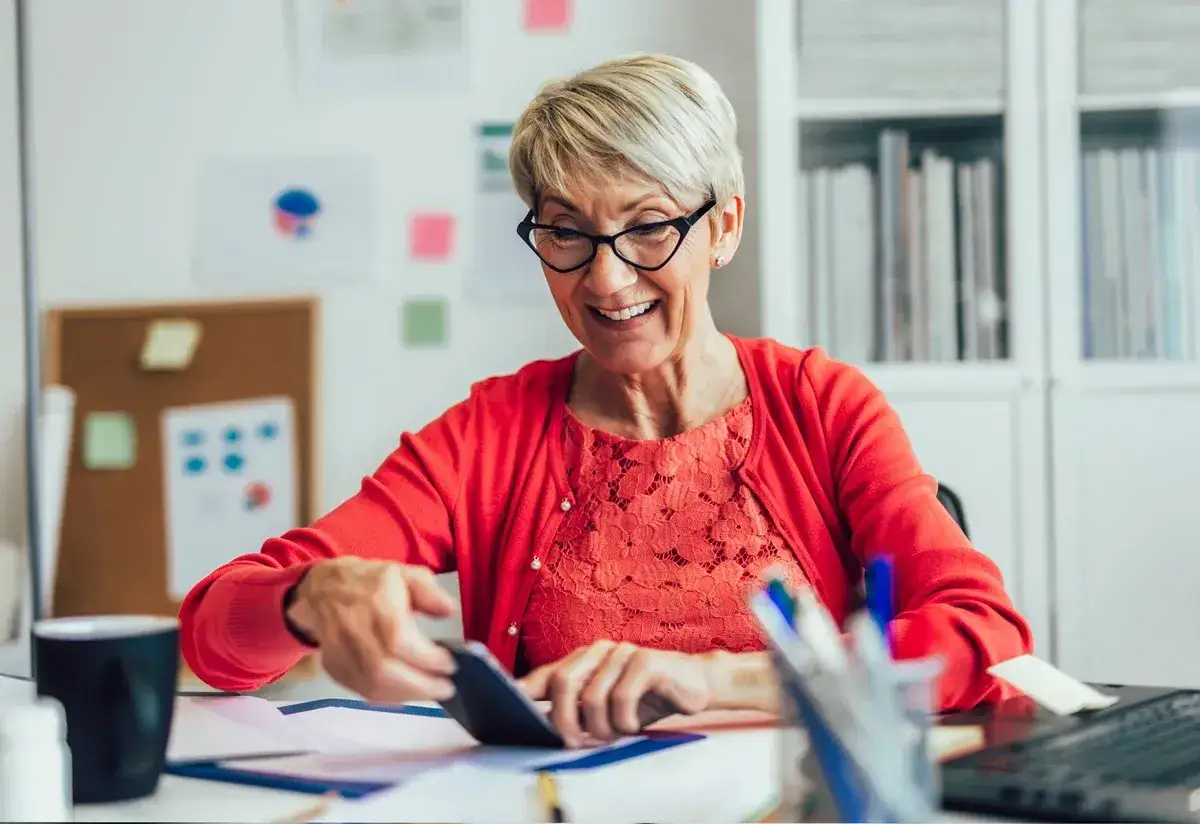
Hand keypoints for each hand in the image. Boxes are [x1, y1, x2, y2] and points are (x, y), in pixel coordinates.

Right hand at [287, 558, 457, 702]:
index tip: (450, 664)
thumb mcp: (406, 574)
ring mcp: (341, 653)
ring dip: (406, 695)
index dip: (427, 659)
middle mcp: (355, 633)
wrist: (323, 591)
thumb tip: (448, 611)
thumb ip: (429, 592)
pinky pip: (361, 690)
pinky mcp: (334, 668)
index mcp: (376, 606)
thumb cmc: (371, 583)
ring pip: (372, 685)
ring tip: (430, 692)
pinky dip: (388, 696)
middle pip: (384, 670)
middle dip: (421, 686)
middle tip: (446, 688)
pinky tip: (406, 692)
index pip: (400, 642)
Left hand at [517, 641, 715, 746]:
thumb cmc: (646, 697)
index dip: (523, 689)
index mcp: (585, 659)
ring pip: (592, 697)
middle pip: (562, 683)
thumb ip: (580, 707)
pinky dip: (624, 721)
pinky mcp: (646, 662)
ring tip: (614, 734)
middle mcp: (599, 651)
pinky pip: (621, 698)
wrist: (695, 684)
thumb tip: (546, 727)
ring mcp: (622, 653)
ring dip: (601, 727)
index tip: (506, 704)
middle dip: (565, 720)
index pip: (547, 674)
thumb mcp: (608, 704)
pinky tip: (634, 724)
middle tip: (577, 741)